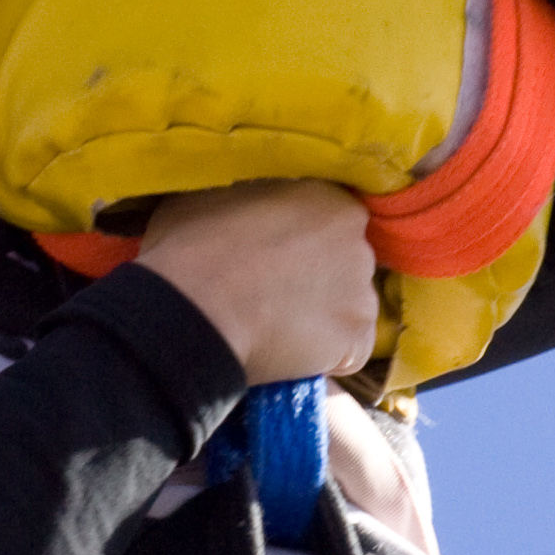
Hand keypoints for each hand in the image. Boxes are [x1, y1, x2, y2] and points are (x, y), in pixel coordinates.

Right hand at [138, 179, 380, 386]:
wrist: (194, 312)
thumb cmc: (192, 248)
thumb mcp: (214, 195)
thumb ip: (251, 196)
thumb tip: (244, 206)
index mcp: (329, 200)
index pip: (330, 221)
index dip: (301, 242)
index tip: (274, 257)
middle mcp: (359, 242)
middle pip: (344, 264)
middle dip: (316, 278)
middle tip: (273, 294)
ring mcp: (362, 293)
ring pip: (349, 308)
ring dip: (323, 318)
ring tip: (279, 330)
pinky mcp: (357, 340)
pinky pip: (350, 353)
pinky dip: (328, 359)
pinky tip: (292, 356)